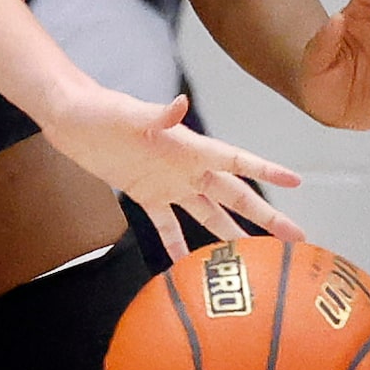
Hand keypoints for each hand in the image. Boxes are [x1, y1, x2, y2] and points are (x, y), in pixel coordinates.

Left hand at [51, 90, 304, 263]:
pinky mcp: (145, 194)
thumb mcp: (129, 114)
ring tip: (253, 257)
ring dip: (230, 234)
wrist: (73, 118)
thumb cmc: (102, 110)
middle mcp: (186, 167)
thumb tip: (181, 102)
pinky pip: (167, 226)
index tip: (296, 183)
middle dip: (265, 215)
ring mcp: (168, 183)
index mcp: (190, 147)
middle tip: (295, 237)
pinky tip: (188, 266)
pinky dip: (177, 245)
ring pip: (208, 214)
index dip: (267, 171)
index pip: (238, 160)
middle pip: (234, 195)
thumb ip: (158, 113)